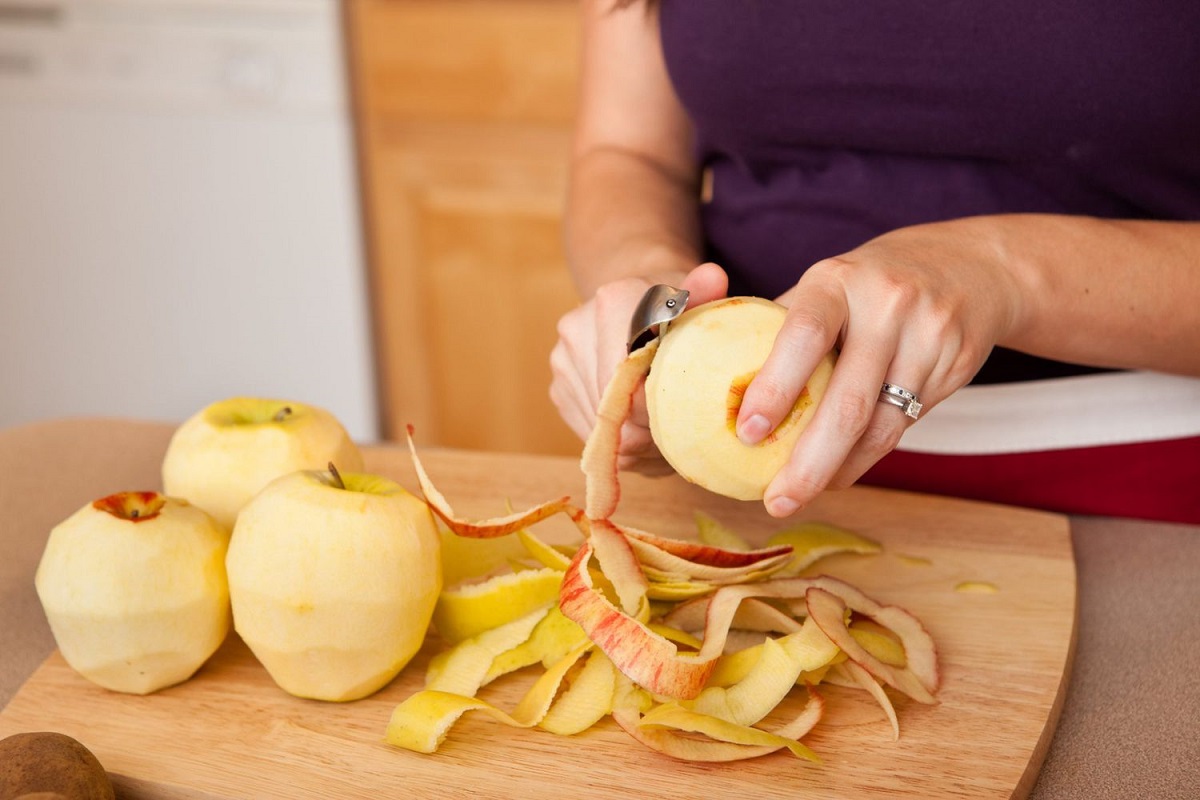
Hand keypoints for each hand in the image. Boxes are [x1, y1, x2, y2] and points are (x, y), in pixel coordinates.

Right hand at [550, 262, 728, 469]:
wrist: (637, 302)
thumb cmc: (676, 308)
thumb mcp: (697, 299)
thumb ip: (706, 293)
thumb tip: (713, 277)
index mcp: (613, 303)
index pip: (635, 382)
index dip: (663, 411)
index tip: (688, 418)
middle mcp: (577, 330)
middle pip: (617, 412)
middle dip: (650, 430)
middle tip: (682, 429)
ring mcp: (563, 361)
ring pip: (603, 429)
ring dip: (636, 439)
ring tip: (663, 425)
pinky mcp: (559, 387)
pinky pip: (590, 432)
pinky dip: (619, 439)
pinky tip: (640, 425)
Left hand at [735, 220, 1023, 516]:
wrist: (972, 266)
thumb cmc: (871, 282)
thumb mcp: (827, 284)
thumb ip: (780, 327)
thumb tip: (720, 385)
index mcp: (838, 280)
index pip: (804, 336)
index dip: (775, 387)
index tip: (746, 432)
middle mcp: (887, 305)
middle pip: (847, 400)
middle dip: (808, 462)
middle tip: (774, 501)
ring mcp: (928, 336)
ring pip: (880, 426)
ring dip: (837, 470)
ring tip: (801, 495)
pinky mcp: (955, 367)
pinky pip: (902, 427)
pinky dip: (866, 458)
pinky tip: (839, 472)